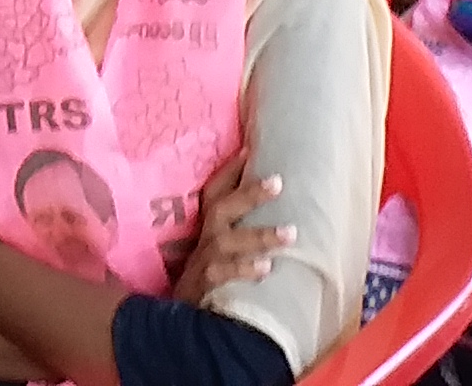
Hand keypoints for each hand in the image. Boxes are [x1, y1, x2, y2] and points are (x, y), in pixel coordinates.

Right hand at [177, 160, 296, 302]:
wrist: (180, 323)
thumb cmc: (207, 283)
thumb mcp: (217, 254)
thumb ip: (236, 234)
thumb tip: (273, 214)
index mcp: (206, 229)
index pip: (214, 192)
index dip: (229, 170)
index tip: (249, 148)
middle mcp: (203, 240)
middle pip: (221, 209)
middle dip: (249, 194)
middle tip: (278, 182)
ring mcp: (203, 262)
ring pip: (228, 242)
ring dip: (259, 236)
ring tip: (291, 234)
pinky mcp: (204, 285)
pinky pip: (223, 274)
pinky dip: (244, 269)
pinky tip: (267, 268)